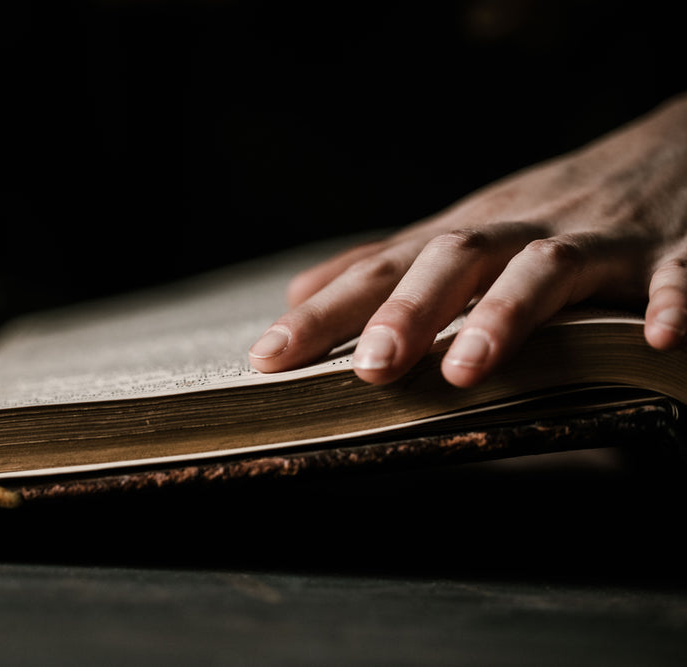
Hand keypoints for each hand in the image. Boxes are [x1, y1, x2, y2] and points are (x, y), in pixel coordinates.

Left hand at [249, 92, 686, 386]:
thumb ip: (386, 264)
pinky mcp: (669, 250)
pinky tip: (656, 338)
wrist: (667, 147)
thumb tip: (300, 292)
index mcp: (466, 234)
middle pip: (452, 261)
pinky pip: (672, 274)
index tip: (269, 359)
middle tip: (369, 369)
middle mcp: (517, 231)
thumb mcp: (463, 228)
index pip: (381, 271)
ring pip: (543, 269)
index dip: (324, 313)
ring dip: (504, 314)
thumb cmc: (550, 204)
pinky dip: (668, 301)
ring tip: (466, 368)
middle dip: (408, 312)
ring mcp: (593, 238)